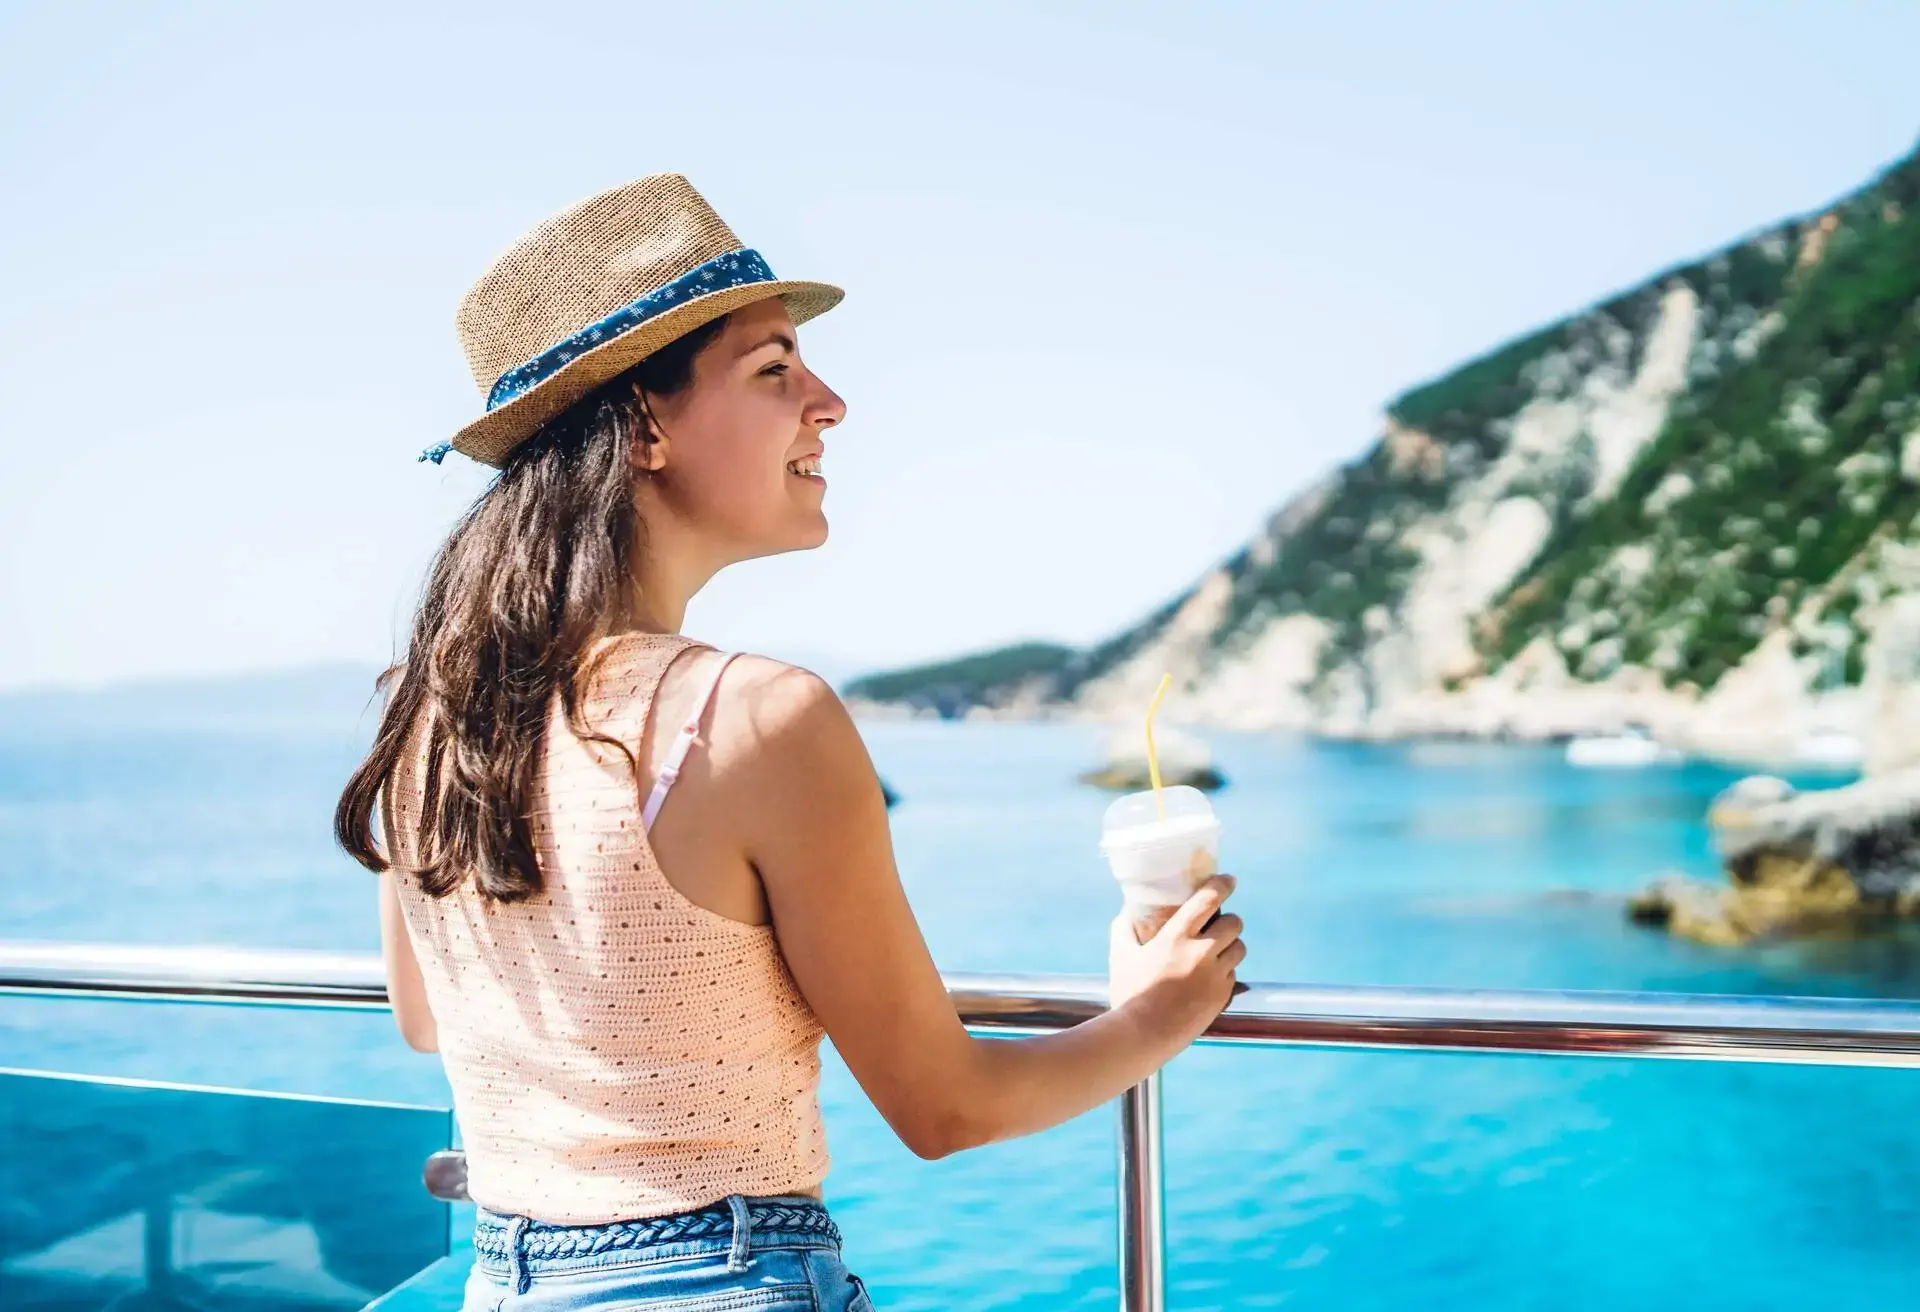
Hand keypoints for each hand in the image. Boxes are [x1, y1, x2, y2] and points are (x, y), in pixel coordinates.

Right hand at [1107, 875, 1245, 1046]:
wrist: (1143, 1035)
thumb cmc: (1129, 993)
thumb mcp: (1121, 956)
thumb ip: (1123, 930)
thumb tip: (1126, 914)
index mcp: (1177, 936)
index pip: (1209, 899)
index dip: (1223, 885)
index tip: (1229, 880)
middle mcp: (1201, 952)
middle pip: (1234, 923)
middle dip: (1229, 920)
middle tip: (1219, 924)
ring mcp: (1215, 976)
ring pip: (1239, 948)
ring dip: (1231, 945)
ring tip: (1218, 950)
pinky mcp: (1222, 996)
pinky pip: (1234, 975)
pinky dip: (1225, 972)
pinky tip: (1210, 977)